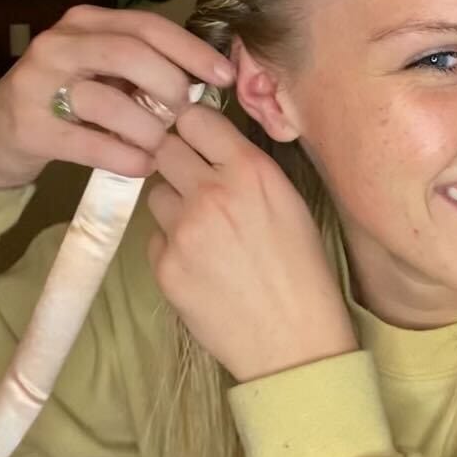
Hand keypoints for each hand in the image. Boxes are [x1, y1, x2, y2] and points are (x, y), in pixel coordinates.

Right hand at [0, 5, 234, 189]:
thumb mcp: (103, 71)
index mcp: (87, 22)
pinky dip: (123, 156)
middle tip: (185, 114)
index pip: (149, 26)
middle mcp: (60, 43)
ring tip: (161, 145)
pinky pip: (88, 142)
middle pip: (130, 53)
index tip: (224, 76)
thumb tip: (207, 80)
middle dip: (169, 85)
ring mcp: (38, 82)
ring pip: (108, 99)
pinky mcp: (28, 126)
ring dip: (147, 128)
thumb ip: (145, 67)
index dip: (192, 50)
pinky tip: (143, 166)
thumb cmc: (68, 101)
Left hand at [147, 103, 357, 382]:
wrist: (293, 339)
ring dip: (172, 203)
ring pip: (155, 193)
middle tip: (192, 179)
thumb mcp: (289, 201)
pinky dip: (171, 245)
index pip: (194, 118)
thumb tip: (214, 147)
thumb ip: (248, 168)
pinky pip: (154, 237)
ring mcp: (183, 229)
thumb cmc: (303, 270)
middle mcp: (211, 191)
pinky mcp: (164, 266)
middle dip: (176, 159)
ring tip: (203, 231)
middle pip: (164, 147)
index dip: (193, 127)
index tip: (196, 138)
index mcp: (249, 170)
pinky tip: (200, 264)